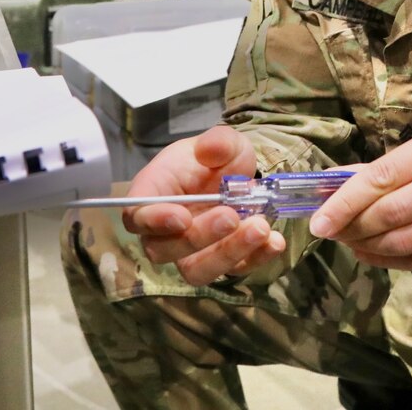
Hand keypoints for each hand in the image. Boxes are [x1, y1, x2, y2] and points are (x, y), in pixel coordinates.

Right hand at [122, 124, 285, 285]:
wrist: (239, 175)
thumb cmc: (216, 158)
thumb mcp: (223, 141)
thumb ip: (218, 141)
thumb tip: (210, 149)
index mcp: (153, 194)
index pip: (137, 216)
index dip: (154, 221)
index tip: (183, 217)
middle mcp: (165, 231)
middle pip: (164, 250)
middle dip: (199, 237)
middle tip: (231, 216)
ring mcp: (191, 252)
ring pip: (197, 270)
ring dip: (228, 254)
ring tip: (260, 228)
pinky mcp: (222, 262)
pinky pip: (233, 271)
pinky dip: (256, 259)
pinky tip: (274, 242)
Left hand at [308, 120, 411, 274]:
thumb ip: (384, 169)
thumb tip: (327, 184)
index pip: (385, 174)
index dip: (345, 200)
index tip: (319, 220)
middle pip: (395, 210)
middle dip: (355, 226)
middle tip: (332, 234)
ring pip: (409, 240)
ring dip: (371, 247)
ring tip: (352, 244)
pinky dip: (392, 262)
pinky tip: (375, 255)